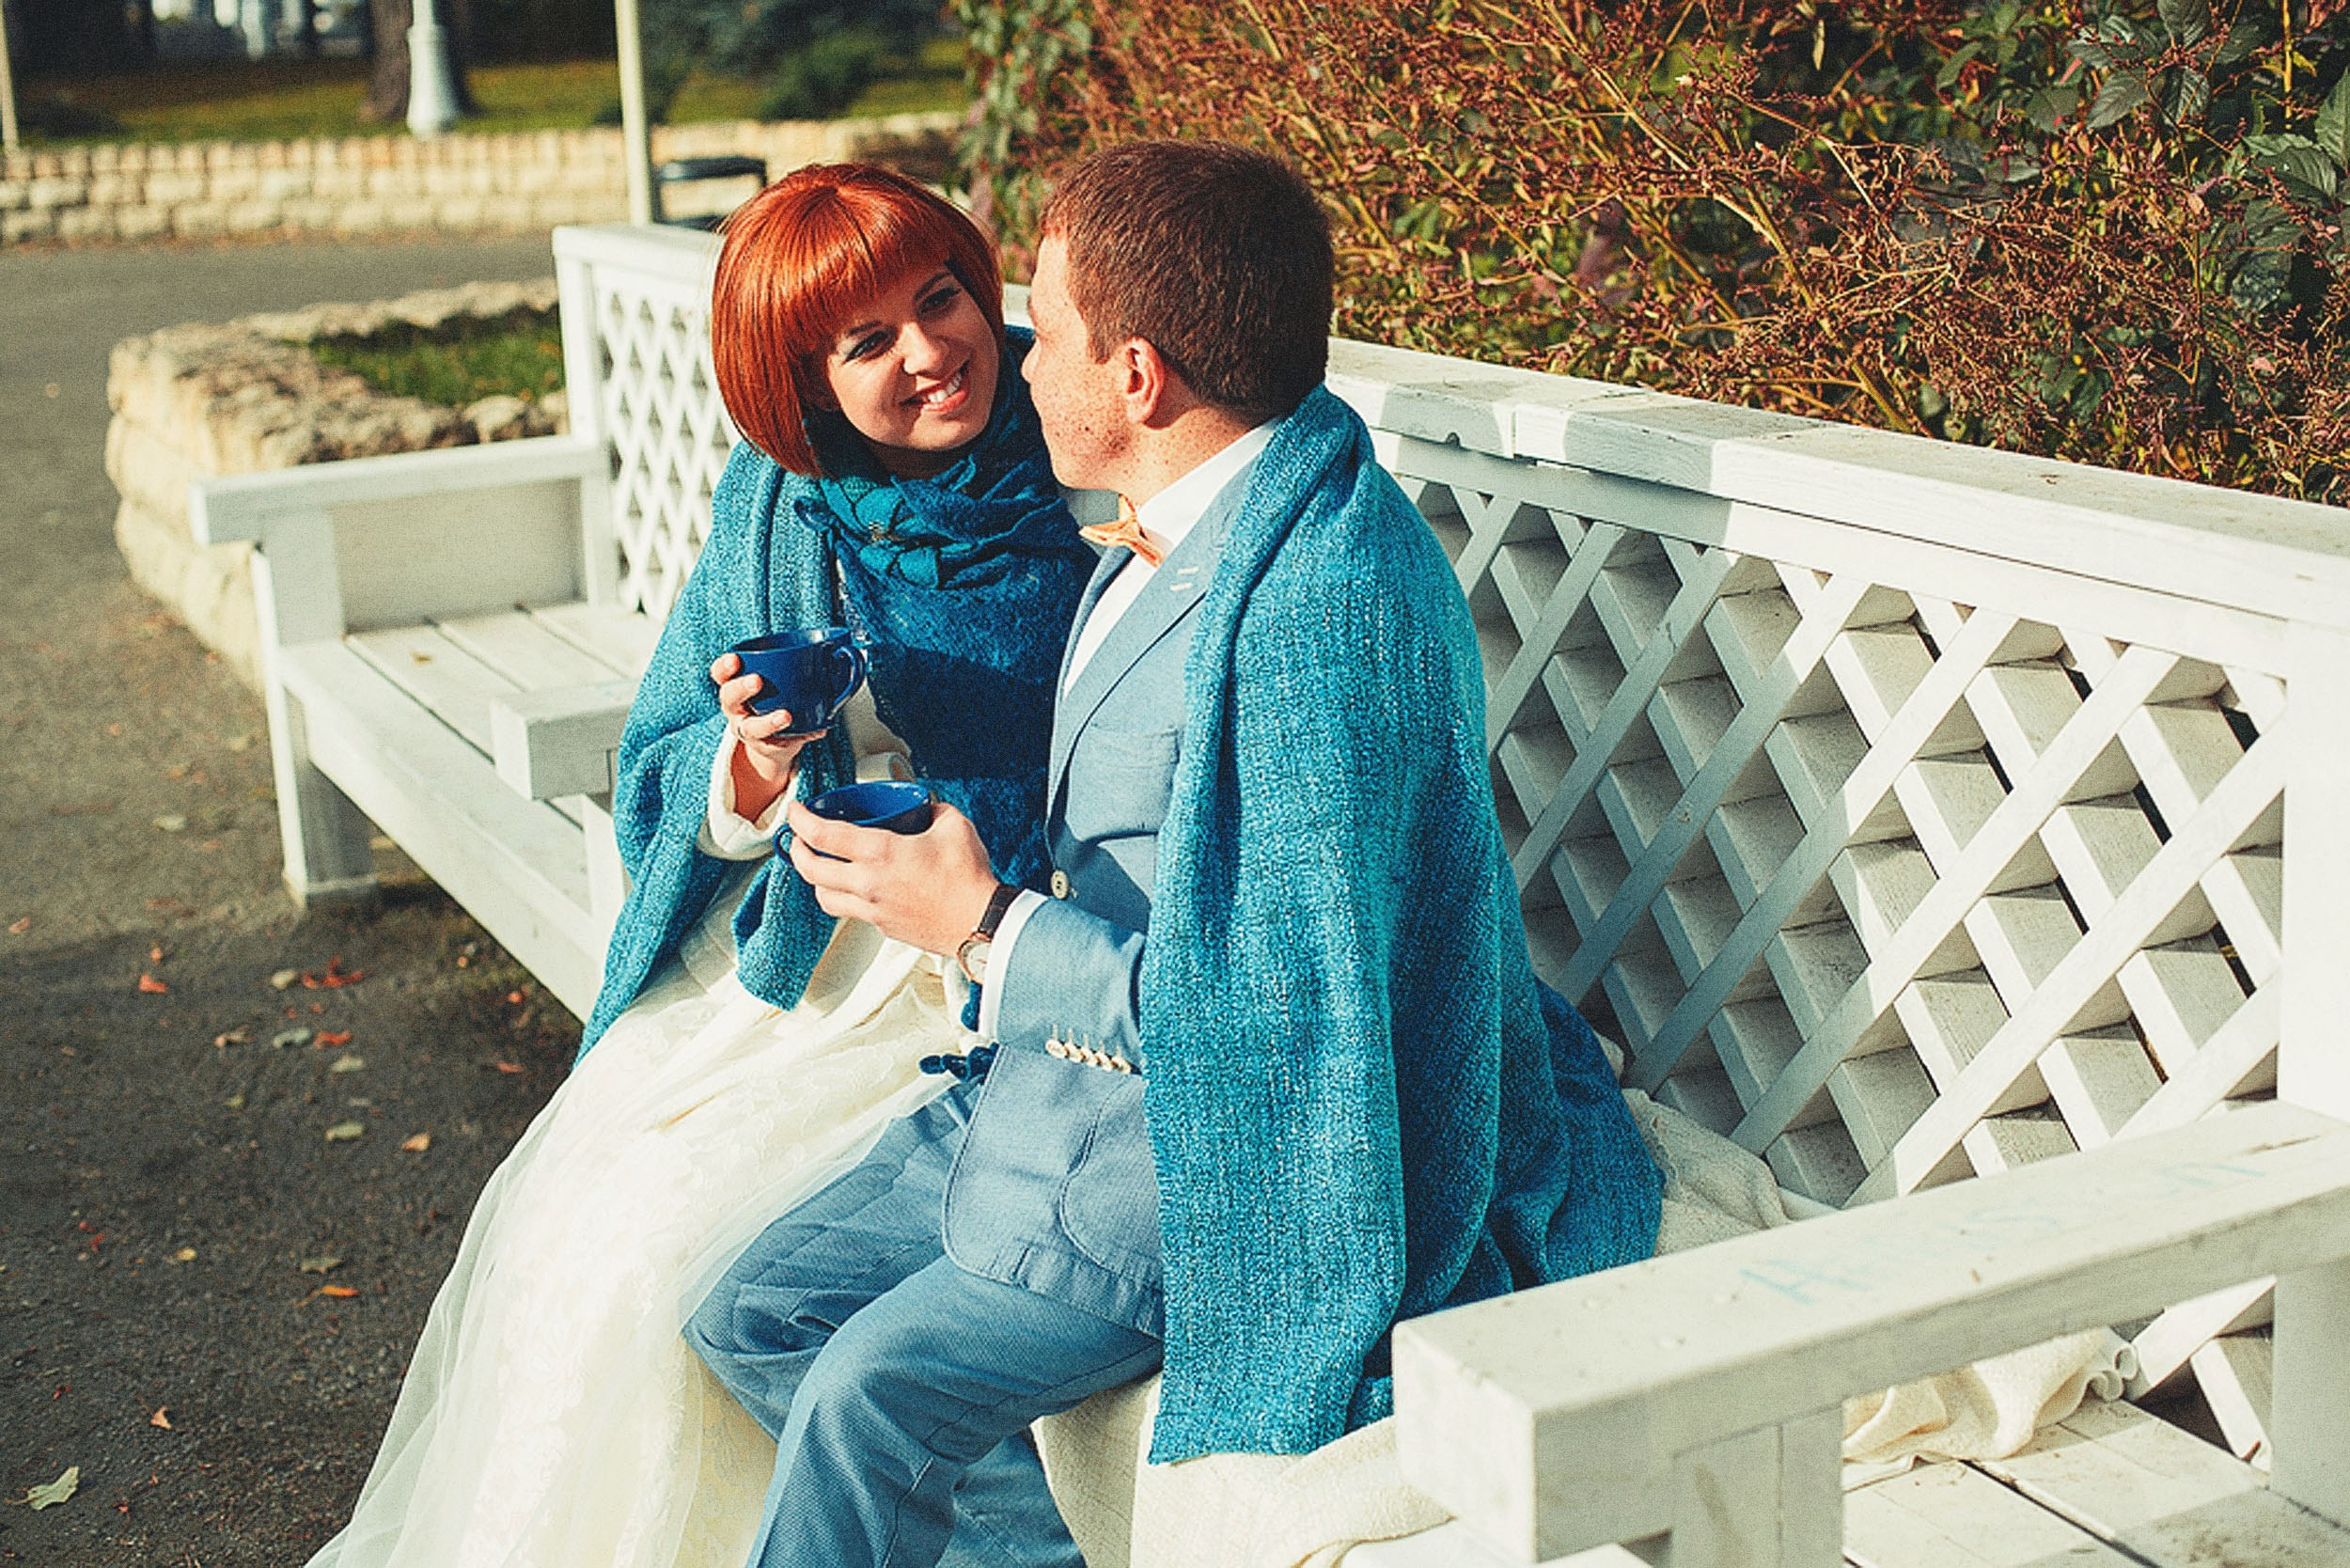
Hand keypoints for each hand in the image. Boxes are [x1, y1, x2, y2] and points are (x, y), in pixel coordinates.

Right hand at [711, 652, 824, 784]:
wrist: (772, 742)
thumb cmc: (773, 700)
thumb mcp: (776, 682)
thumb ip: (797, 665)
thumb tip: (841, 650)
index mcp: (734, 687)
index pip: (720, 674)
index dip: (724, 666)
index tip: (735, 659)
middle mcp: (736, 709)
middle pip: (729, 698)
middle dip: (741, 688)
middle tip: (758, 681)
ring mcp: (749, 730)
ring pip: (751, 728)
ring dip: (768, 721)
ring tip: (786, 716)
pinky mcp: (768, 747)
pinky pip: (781, 744)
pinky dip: (800, 737)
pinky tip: (815, 731)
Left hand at [785, 796, 1000, 955]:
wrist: (980, 923)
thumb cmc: (968, 879)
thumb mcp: (954, 826)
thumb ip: (934, 809)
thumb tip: (926, 806)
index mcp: (880, 853)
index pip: (823, 835)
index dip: (801, 820)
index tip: (796, 810)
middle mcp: (868, 883)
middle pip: (811, 869)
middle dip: (797, 850)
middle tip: (798, 838)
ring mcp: (873, 909)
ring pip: (824, 896)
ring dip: (815, 879)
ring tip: (820, 866)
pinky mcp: (883, 926)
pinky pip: (849, 911)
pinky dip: (842, 896)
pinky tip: (853, 886)